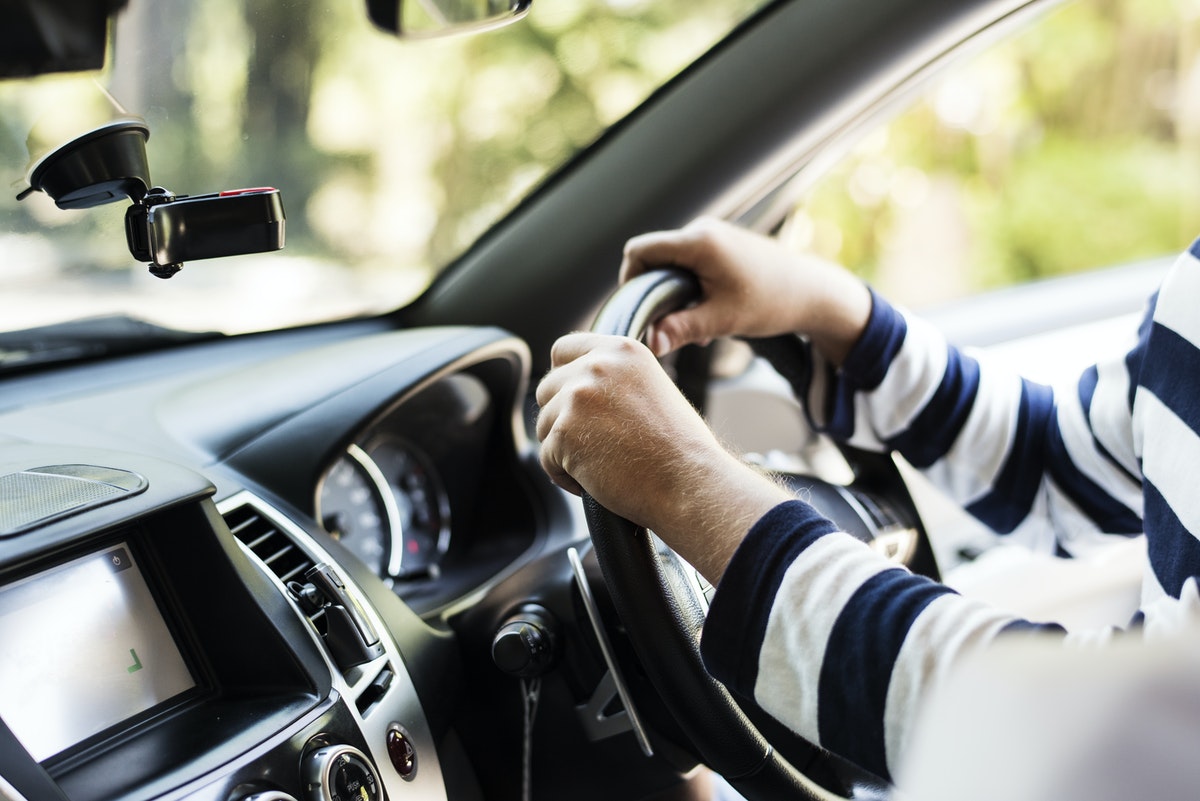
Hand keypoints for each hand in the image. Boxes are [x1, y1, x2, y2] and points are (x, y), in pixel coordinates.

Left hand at [535, 332, 789, 581]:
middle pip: (548, 388)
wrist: (689, 481)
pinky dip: (563, 474)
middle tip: (592, 444)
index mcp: (621, 351)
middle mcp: (596, 366)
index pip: (564, 349)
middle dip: (562, 418)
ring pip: (544, 424)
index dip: (563, 377)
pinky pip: (546, 456)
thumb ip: (614, 378)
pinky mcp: (564, 432)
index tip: (572, 401)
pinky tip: (593, 481)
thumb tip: (578, 385)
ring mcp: (577, 398)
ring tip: (600, 465)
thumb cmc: (679, 446)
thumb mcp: (652, 387)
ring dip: (563, 448)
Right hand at [620, 217, 871, 363]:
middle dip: (654, 291)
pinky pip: (690, 262)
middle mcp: (702, 231)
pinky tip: (708, 313)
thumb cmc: (772, 302)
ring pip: (672, 262)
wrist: (813, 291)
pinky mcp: (721, 245)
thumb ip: (681, 329)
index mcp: (698, 242)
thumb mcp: (723, 320)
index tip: (640, 310)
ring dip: (673, 292)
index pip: (639, 251)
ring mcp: (712, 235)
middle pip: (653, 256)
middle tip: (668, 323)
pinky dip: (690, 287)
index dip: (629, 280)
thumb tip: (649, 344)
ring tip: (695, 322)